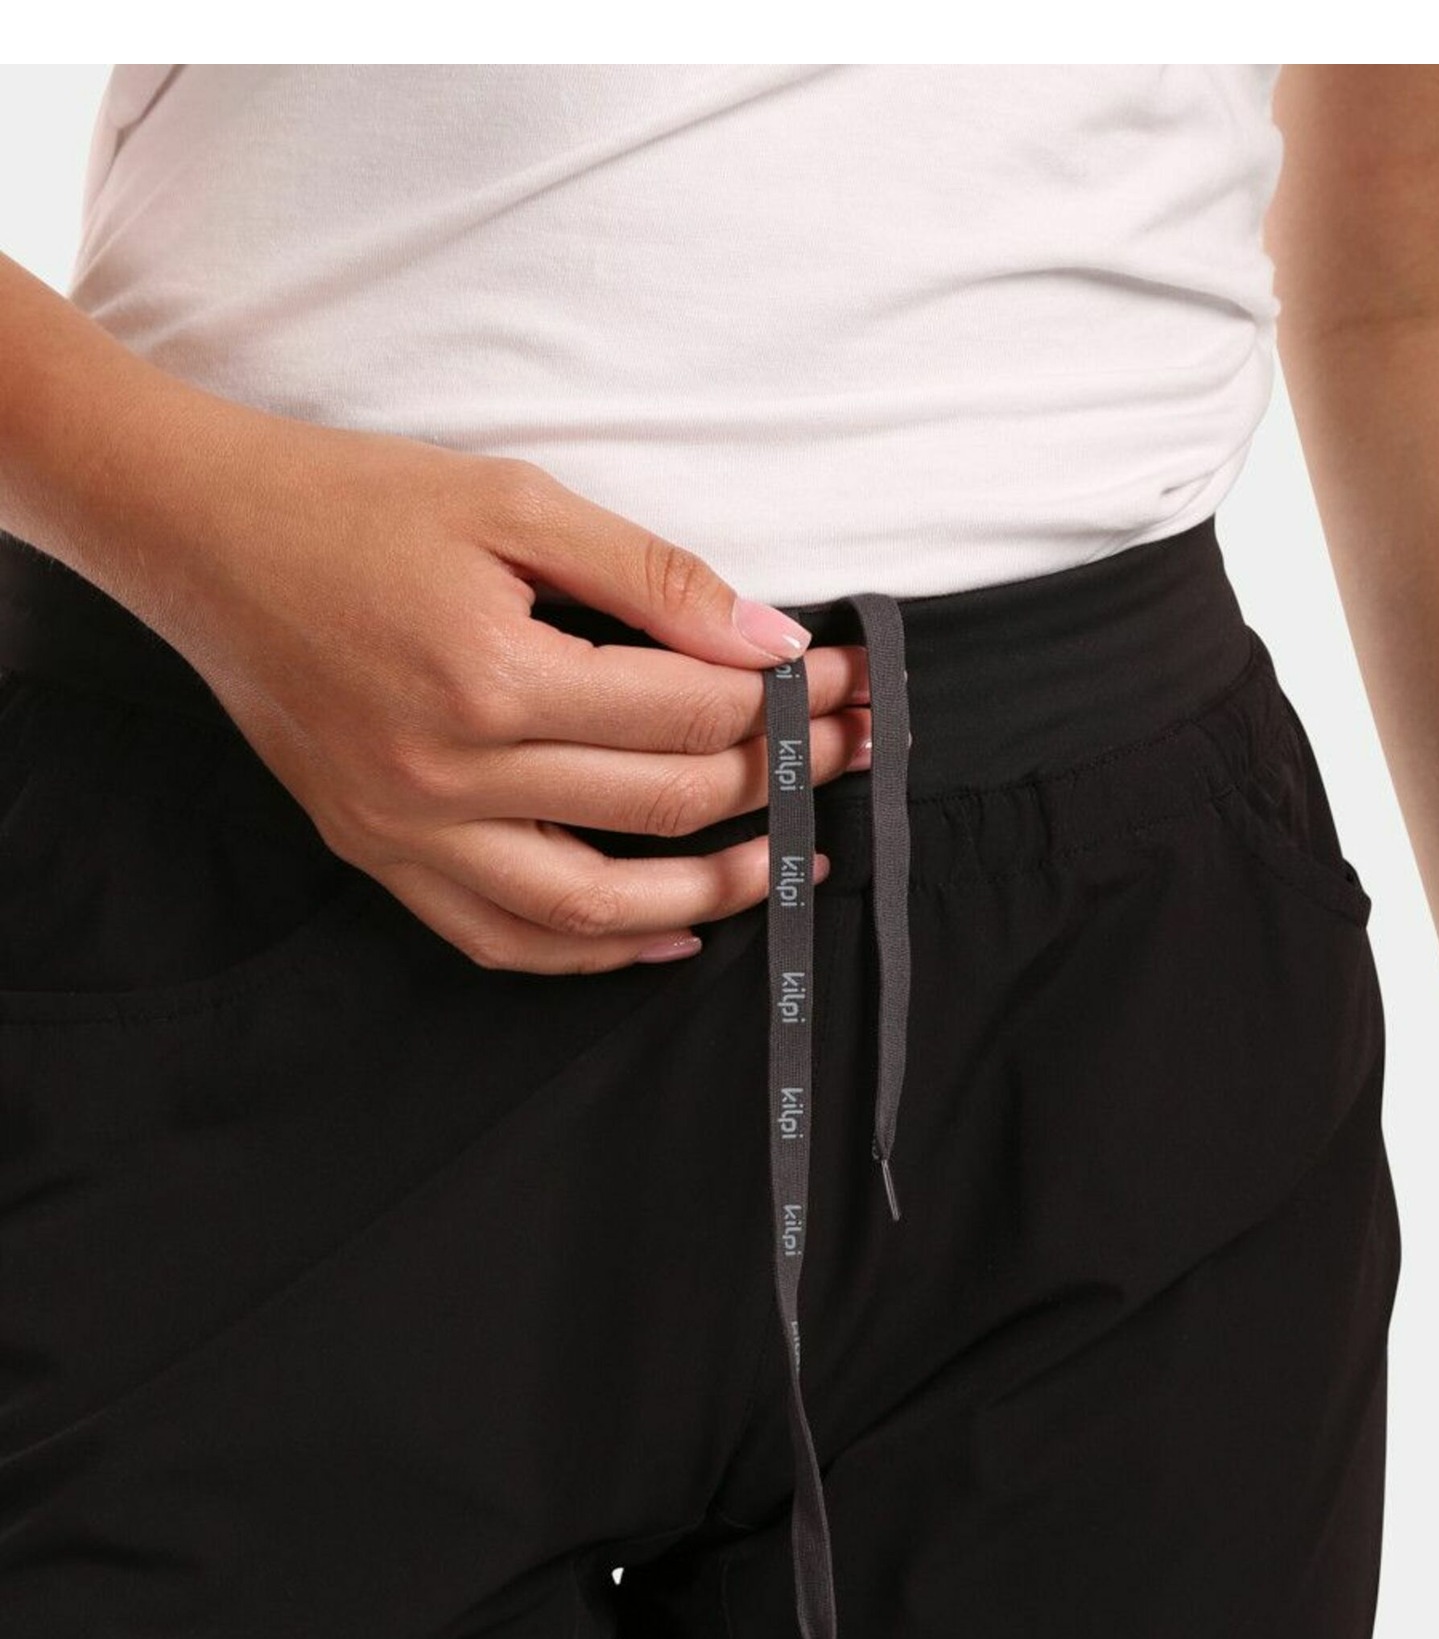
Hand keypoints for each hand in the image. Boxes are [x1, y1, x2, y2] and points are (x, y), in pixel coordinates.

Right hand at [126, 406, 870, 972]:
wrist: (201, 539)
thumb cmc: (355, 503)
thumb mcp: (511, 501)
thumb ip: (650, 576)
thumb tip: (769, 641)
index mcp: (491, 673)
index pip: (688, 711)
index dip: (790, 700)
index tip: (847, 684)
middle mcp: (449, 773)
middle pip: (661, 803)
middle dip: (778, 778)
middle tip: (847, 755)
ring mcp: (408, 831)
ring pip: (591, 903)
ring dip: (709, 892)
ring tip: (787, 865)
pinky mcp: (378, 855)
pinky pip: (499, 936)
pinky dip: (589, 949)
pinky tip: (665, 934)